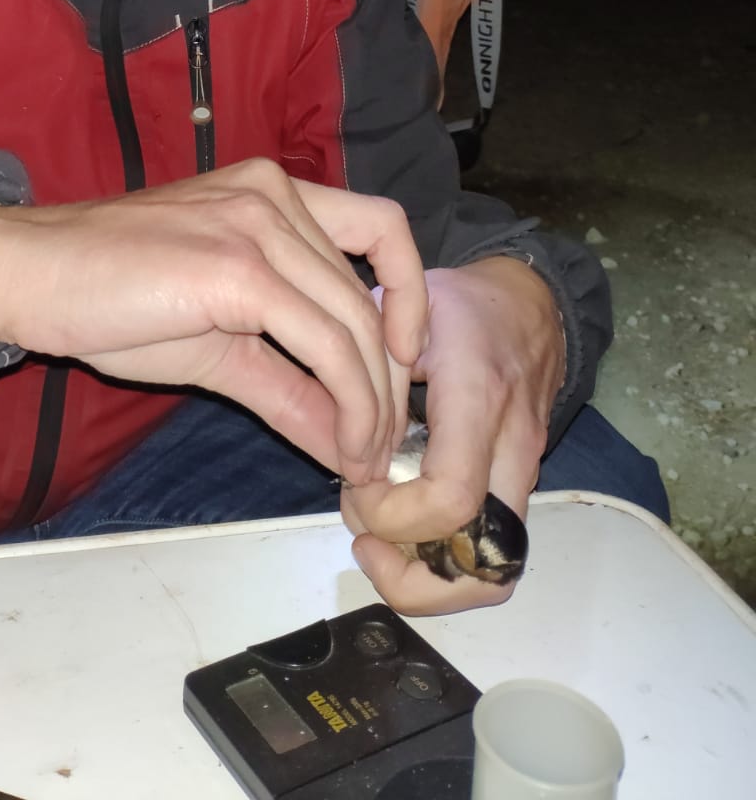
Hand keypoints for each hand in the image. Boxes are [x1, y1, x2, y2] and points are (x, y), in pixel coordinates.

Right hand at [0, 159, 428, 486]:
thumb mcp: (214, 343)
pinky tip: (339, 448)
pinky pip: (323, 345)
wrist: (28, 277)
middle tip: (382, 447)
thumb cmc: (104, 296)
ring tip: (362, 461)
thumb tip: (346, 444)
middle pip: (372, 293)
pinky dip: (347, 405)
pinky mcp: (236, 270)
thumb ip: (287, 384)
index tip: (404, 358)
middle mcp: (274, 195)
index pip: (381, 226)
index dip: (410, 292)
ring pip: (355, 325)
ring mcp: (257, 226)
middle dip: (389, 381)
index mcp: (271, 192)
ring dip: (373, 407)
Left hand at [342, 256, 565, 614]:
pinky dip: (444, 556)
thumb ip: (372, 376)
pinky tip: (403, 524)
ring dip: (430, 577)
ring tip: (379, 539)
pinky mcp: (522, 485)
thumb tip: (348, 449)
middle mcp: (512, 448)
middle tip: (364, 535)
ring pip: (496, 571)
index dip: (394, 515)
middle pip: (485, 564)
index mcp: (478, 397)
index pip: (450, 497)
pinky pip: (491, 548)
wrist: (530, 302)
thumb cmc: (463, 305)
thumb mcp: (404, 315)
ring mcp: (524, 473)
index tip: (356, 489)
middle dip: (413, 576)